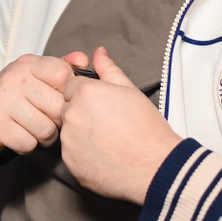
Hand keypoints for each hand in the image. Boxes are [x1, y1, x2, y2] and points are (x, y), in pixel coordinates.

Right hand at [0, 53, 75, 156]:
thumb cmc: (13, 95)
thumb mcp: (34, 75)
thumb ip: (62, 67)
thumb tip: (83, 58)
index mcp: (28, 63)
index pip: (64, 75)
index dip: (67, 93)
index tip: (58, 99)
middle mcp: (15, 78)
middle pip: (59, 107)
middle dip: (57, 120)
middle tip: (46, 120)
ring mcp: (3, 102)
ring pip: (46, 130)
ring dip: (44, 137)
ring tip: (34, 129)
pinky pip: (28, 144)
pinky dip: (28, 146)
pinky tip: (20, 137)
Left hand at [58, 47, 183, 204]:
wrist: (155, 167)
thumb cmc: (147, 129)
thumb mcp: (131, 91)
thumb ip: (109, 69)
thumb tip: (99, 53)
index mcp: (85, 93)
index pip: (71, 86)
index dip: (87, 94)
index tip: (102, 105)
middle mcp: (71, 115)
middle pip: (66, 109)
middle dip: (82, 114)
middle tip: (108, 123)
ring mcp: (69, 142)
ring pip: (68, 132)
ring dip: (81, 134)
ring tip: (108, 141)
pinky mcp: (70, 164)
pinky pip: (71, 154)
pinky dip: (83, 155)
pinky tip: (104, 155)